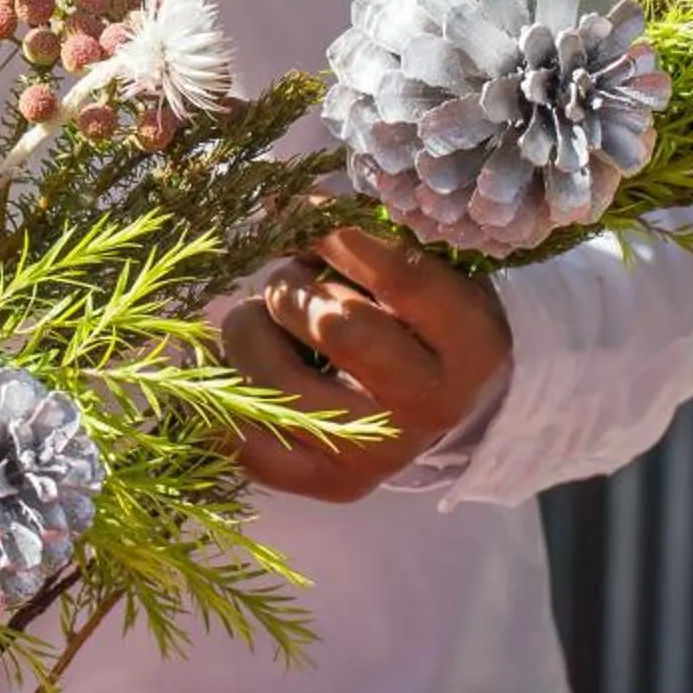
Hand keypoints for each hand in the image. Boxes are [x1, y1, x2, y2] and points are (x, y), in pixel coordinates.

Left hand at [218, 226, 510, 503]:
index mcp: (471, 343)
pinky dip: (221, 388)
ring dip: (250, 330)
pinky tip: (221, 360)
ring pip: (274, 378)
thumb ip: (364, 235)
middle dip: (292, 286)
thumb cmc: (415, 316)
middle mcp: (431, 406)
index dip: (338, 235)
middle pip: (332, 324)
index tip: (299, 208)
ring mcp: (380, 455)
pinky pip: (246, 440)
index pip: (400, 276)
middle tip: (289, 281)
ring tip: (264, 323)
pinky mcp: (329, 484)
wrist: (432, 404)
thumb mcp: (418, 266)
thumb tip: (278, 209)